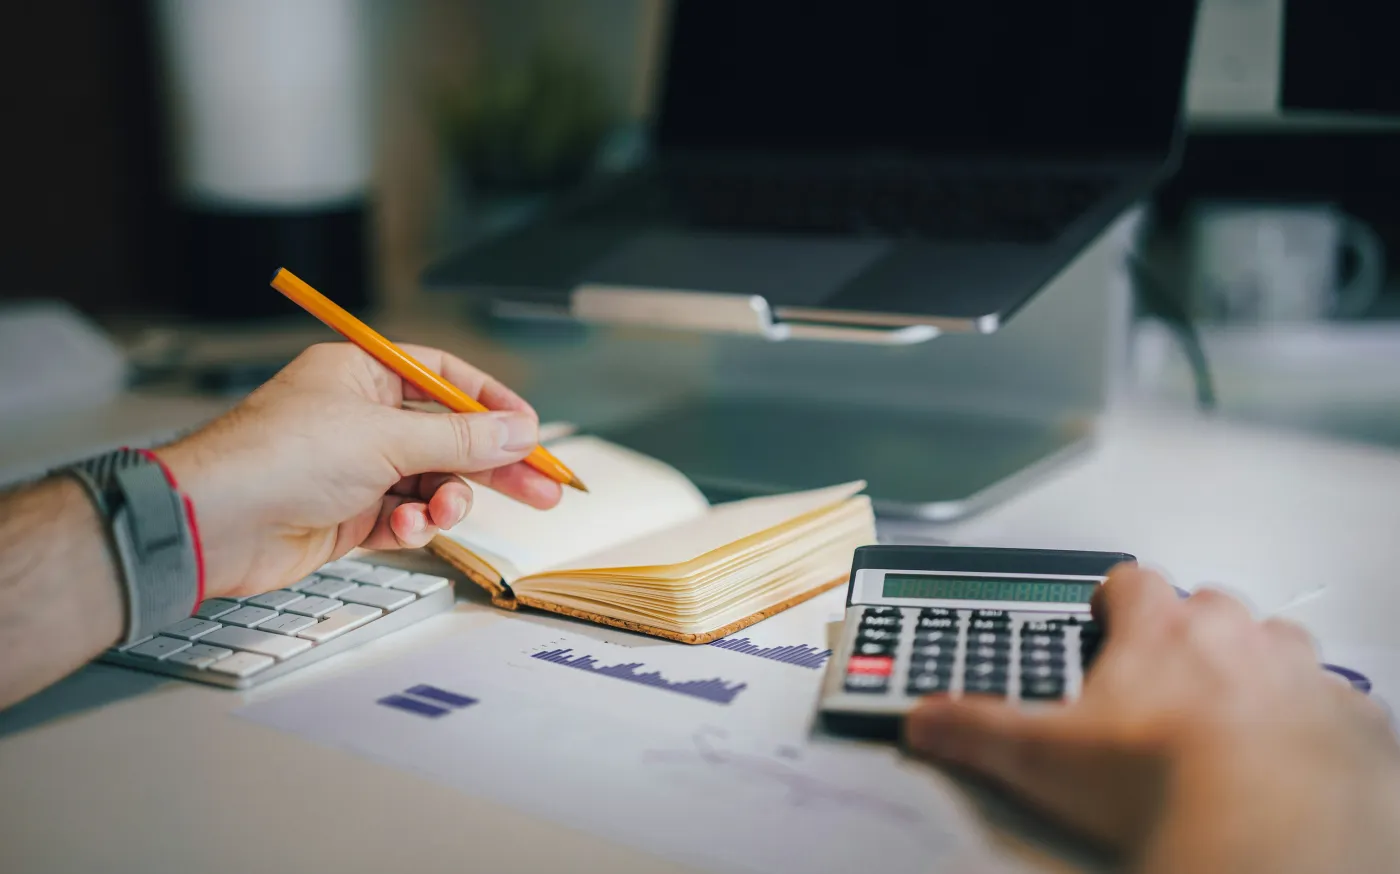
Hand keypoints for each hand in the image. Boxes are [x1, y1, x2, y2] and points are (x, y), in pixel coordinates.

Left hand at [155, 343, 561, 598]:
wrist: (215, 522)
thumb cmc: (279, 457)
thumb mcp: (386, 437)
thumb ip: (461, 438)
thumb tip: (519, 432)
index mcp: (363, 374)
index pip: (445, 377)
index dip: (492, 403)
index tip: (532, 432)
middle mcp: (360, 416)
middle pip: (448, 435)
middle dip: (493, 465)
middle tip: (544, 489)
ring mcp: (355, 467)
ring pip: (431, 482)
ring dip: (446, 500)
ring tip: (443, 512)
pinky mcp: (348, 514)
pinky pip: (403, 517)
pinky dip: (412, 526)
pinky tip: (406, 531)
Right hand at [903, 565, 1399, 872]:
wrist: (1269, 829)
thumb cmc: (1162, 781)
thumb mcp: (1043, 757)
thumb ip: (976, 728)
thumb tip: (923, 719)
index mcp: (1161, 631)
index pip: (1131, 581)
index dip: (1116, 599)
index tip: (1106, 620)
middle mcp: (1235, 636)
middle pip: (1209, 607)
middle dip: (1189, 634)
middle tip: (1164, 684)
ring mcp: (1300, 674)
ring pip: (1279, 644)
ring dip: (1258, 667)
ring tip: (1231, 716)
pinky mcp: (1352, 721)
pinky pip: (1336, 702)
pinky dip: (1315, 720)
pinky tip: (1290, 755)